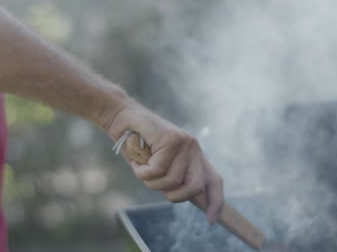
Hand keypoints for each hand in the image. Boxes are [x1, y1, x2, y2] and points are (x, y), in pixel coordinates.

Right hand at [106, 101, 223, 222]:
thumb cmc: (137, 144)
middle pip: (195, 187)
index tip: (211, 220)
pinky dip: (141, 171)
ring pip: (171, 181)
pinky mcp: (172, 139)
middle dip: (173, 195)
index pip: (213, 181)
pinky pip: (157, 170)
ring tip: (142, 165)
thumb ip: (172, 177)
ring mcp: (184, 143)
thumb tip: (183, 194)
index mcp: (194, 156)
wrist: (121, 116)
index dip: (215, 202)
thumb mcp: (157, 164)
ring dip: (150, 181)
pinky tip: (137, 159)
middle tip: (155, 183)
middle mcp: (194, 148)